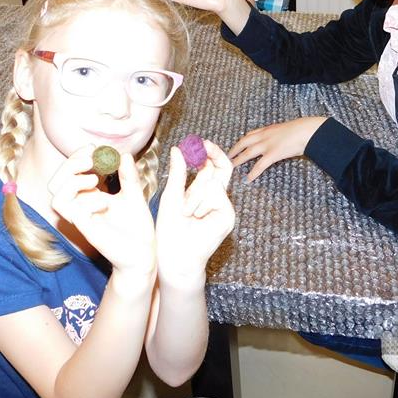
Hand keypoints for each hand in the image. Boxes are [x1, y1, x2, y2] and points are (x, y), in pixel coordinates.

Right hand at [48, 148, 155, 277]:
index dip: (76, 157)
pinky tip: (107, 202)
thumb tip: (124, 154)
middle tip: (91, 157)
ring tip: (97, 179)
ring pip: (56, 197)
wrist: (144, 252)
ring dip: (73, 182)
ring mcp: (81, 220)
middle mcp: (80, 207)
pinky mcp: (87, 231)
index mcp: (87, 197)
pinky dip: (88, 202)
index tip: (94, 147)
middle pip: (55, 182)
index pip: (67, 174)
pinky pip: (74, 213)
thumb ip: (128, 175)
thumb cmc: (136, 226)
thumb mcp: (134, 194)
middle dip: (70, 164)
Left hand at [156, 141, 234, 286]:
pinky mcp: (227, 216)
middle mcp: (217, 199)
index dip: (210, 153)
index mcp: (204, 193)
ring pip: (213, 183)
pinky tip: (195, 217)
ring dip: (193, 195)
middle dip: (210, 159)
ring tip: (185, 213)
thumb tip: (178, 149)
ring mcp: (224, 207)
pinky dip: (200, 203)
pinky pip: (216, 195)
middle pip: (222, 169)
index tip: (200, 142)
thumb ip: (178, 173)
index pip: (214, 167)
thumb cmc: (170, 229)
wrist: (175, 255)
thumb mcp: (172, 195)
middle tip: (202, 148)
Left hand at [228, 117, 327, 182]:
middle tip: (227, 157)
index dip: (242, 141)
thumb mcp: (288, 128)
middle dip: (234, 150)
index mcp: (269, 129)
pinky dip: (253, 172)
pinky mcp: (273, 154)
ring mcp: (268, 145)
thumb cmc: (303, 129)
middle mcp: (265, 135)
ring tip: (230, 167)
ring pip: (247, 153)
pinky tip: (248, 178)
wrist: (308, 131)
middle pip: (244, 142)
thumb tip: (283, 139)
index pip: (250, 134)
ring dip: (238, 160)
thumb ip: (281, 134)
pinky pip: (260, 165)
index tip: (237, 145)